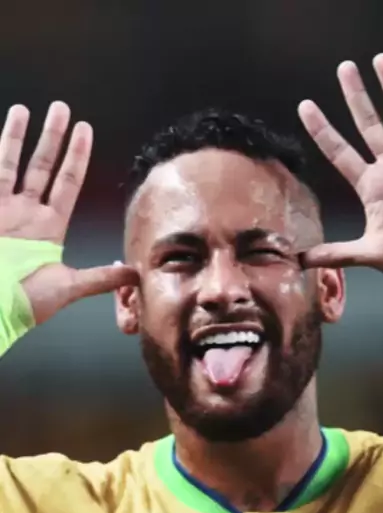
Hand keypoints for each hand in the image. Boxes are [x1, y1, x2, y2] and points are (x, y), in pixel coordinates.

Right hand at [0, 102, 137, 322]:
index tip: (85, 131)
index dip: (77, 156)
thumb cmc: (26, 301)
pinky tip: (2, 130)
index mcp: (48, 227)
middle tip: (61, 108)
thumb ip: (102, 278)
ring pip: (11, 163)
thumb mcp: (69, 287)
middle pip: (41, 166)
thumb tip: (136, 273)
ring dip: (17, 136)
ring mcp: (3, 210)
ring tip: (24, 109)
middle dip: (52, 137)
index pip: (67, 182)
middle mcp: (26, 213)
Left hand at [298, 54, 382, 295]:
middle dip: (356, 97)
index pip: (340, 152)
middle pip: (369, 125)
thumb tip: (299, 261)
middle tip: (344, 68)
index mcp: (371, 187)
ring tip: (381, 60)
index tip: (305, 106)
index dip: (322, 130)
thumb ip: (336, 252)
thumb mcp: (369, 254)